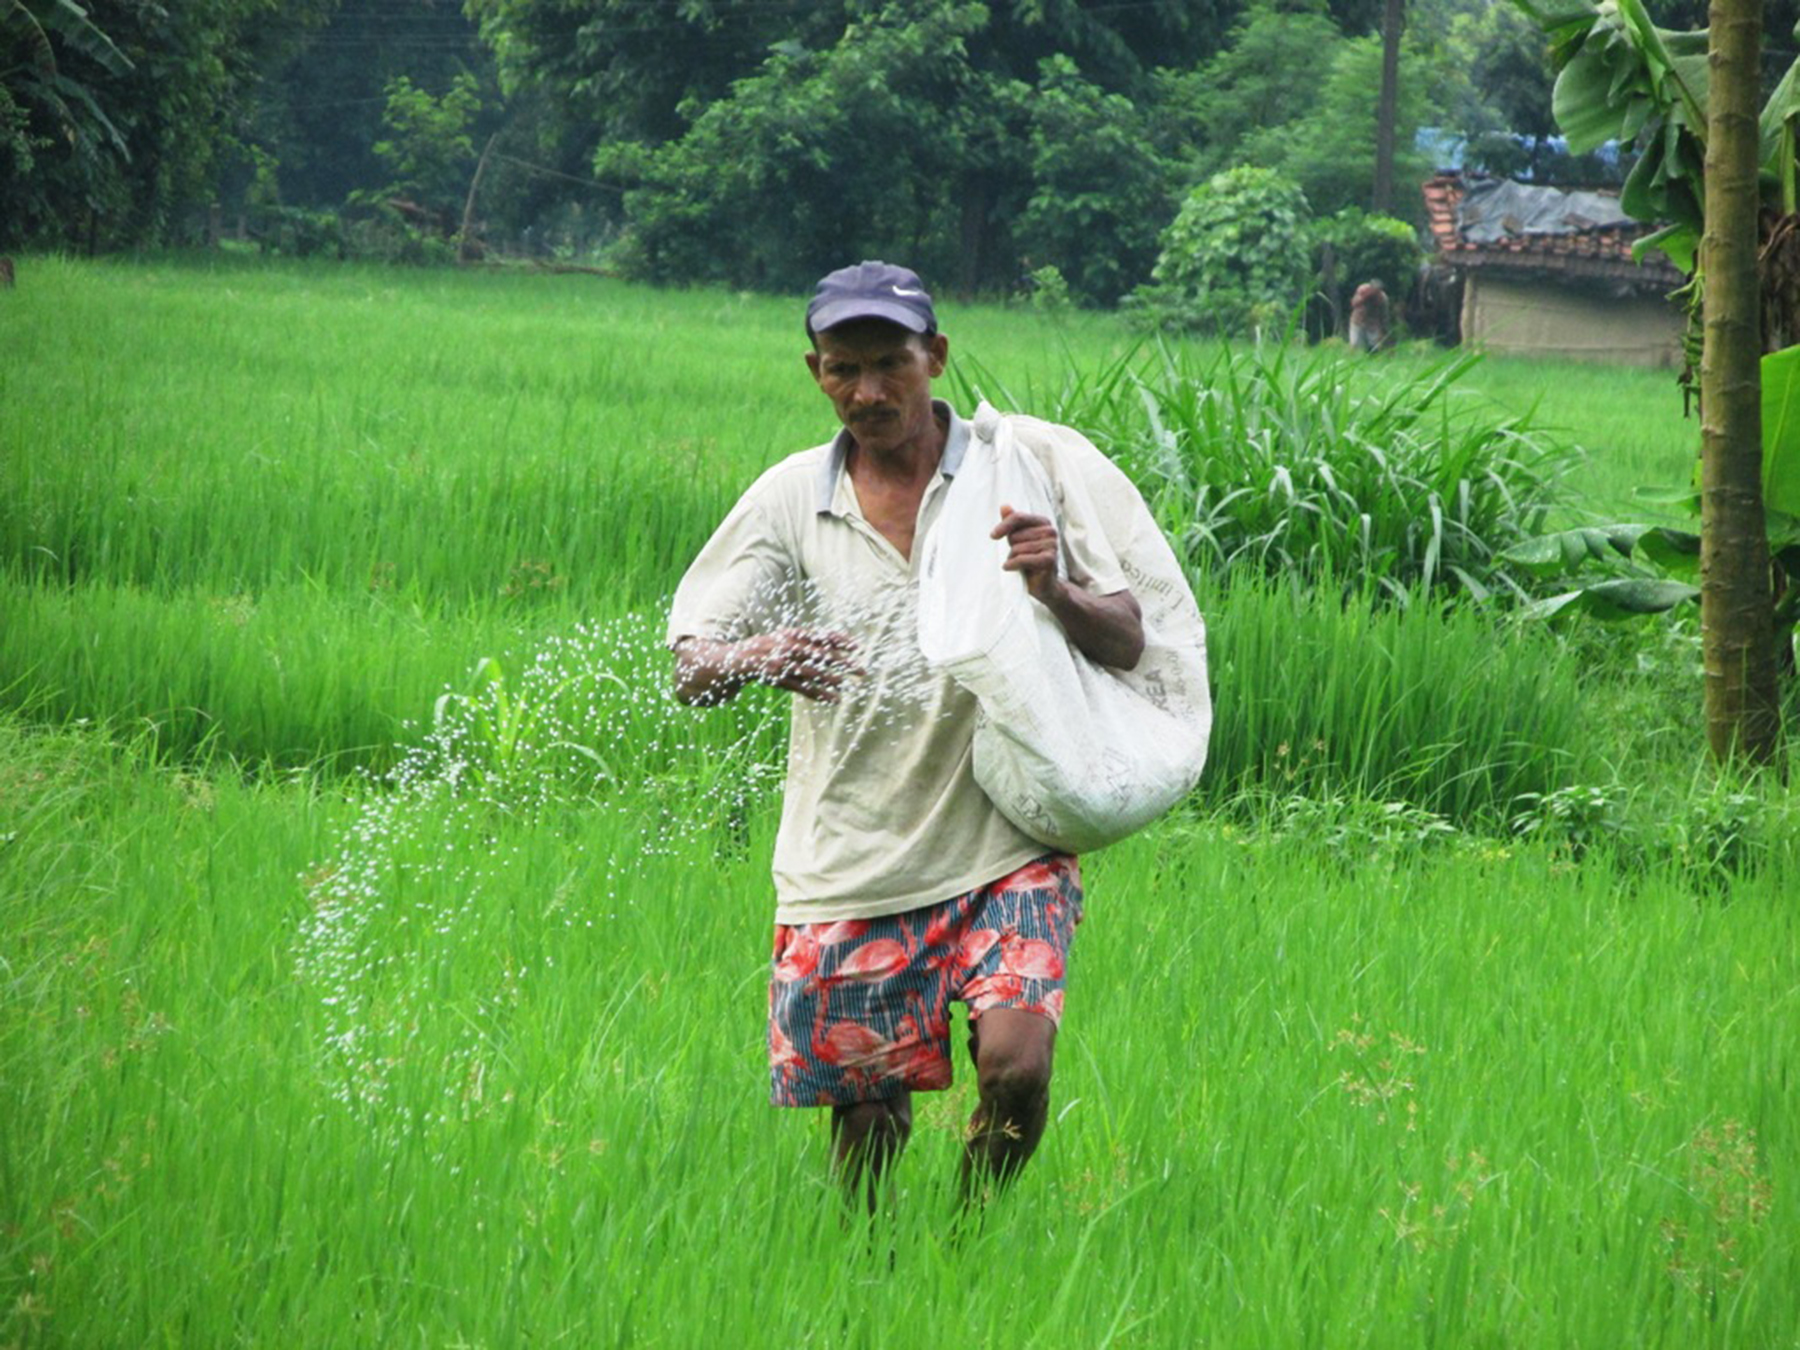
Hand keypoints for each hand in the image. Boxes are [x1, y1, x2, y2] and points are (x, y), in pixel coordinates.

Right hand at [747, 628, 864, 702]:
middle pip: (821, 655)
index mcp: (795, 634)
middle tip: (861, 669)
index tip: (859, 647)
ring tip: (845, 684)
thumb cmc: (773, 645)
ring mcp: (785, 664)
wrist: (742, 657)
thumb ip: (810, 638)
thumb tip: (838, 639)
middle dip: (843, 662)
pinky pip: (803, 688)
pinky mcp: (780, 680)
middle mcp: (791, 648)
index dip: (841, 641)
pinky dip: (819, 694)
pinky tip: (834, 700)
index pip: (823, 636)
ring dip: (830, 679)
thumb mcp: (789, 636)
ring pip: (812, 673)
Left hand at [991, 503, 1061, 603]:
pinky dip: (1012, 565)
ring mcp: (1052, 545)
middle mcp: (1050, 531)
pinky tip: (1010, 568)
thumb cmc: (1029, 560)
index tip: (992, 536)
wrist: (1044, 585)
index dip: (1003, 526)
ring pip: (1017, 548)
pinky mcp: (1049, 559)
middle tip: (1018, 556)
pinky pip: (1022, 559)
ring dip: (1012, 558)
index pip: (1018, 517)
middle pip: (1016, 535)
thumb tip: (1004, 506)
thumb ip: (1012, 522)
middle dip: (1011, 547)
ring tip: (1019, 564)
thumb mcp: (1018, 539)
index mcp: (1043, 522)